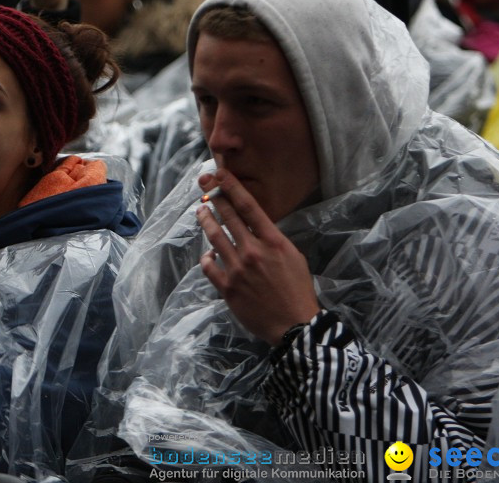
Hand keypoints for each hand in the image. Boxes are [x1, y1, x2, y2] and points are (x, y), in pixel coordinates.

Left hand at [197, 169, 319, 344]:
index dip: (232, 186)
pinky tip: (208, 255)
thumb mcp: (293, 256)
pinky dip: (207, 258)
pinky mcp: (227, 288)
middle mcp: (253, 251)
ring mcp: (237, 269)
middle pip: (228, 216)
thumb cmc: (297, 290)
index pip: (249, 206)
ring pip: (214, 237)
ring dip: (205, 221)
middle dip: (214, 196)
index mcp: (273, 241)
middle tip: (203, 183)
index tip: (219, 173)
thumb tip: (254, 227)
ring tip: (200, 212)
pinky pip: (209, 266)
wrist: (293, 325)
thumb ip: (272, 240)